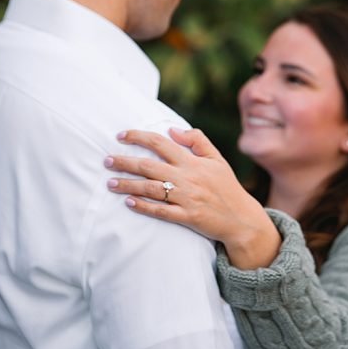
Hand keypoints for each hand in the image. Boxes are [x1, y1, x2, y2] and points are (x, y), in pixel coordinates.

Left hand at [105, 128, 280, 268]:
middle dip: (124, 162)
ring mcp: (186, 198)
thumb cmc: (227, 187)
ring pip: (150, 189)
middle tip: (106, 160)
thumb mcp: (217, 159)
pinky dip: (143, 206)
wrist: (241, 218)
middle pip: (149, 166)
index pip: (161, 143)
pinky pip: (160, 211)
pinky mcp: (187, 216)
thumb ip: (197, 141)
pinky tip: (129, 202)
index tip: (120, 136)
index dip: (138, 137)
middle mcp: (187, 178)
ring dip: (128, 185)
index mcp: (193, 162)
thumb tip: (172, 130)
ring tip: (110, 182)